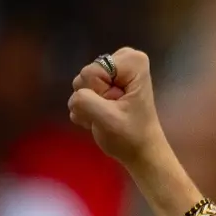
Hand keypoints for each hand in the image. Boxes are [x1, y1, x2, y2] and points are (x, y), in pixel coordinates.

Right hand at [67, 48, 167, 166]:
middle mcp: (122, 61)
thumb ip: (85, 101)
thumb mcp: (107, 120)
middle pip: (86, 75)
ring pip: (80, 84)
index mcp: (133, 62)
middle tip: (111, 112)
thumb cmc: (131, 137)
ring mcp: (111, 73)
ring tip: (106, 117)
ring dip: (88, 106)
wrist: (140, 154)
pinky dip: (86, 109)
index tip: (117, 104)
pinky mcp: (103, 85)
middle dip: (93, 97)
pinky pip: (80, 92)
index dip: (99, 91)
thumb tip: (75, 98)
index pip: (93, 70)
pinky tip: (100, 118)